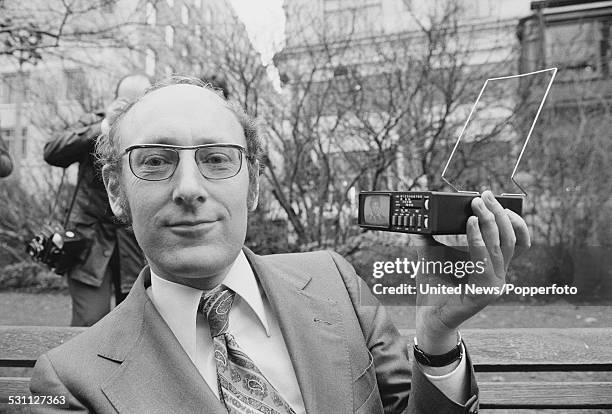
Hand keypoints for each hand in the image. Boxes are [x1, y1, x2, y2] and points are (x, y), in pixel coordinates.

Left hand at [415, 190, 529, 354]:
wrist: (427, 316)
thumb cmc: (433, 285)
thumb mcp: (432, 253)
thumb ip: (430, 234)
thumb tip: (422, 212)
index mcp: (492, 263)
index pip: (514, 238)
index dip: (508, 217)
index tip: (492, 197)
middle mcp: (498, 272)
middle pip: (510, 237)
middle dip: (498, 213)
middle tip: (484, 195)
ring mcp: (494, 283)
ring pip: (502, 246)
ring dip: (490, 222)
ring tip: (476, 205)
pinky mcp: (484, 291)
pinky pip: (484, 260)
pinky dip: (477, 239)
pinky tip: (470, 224)